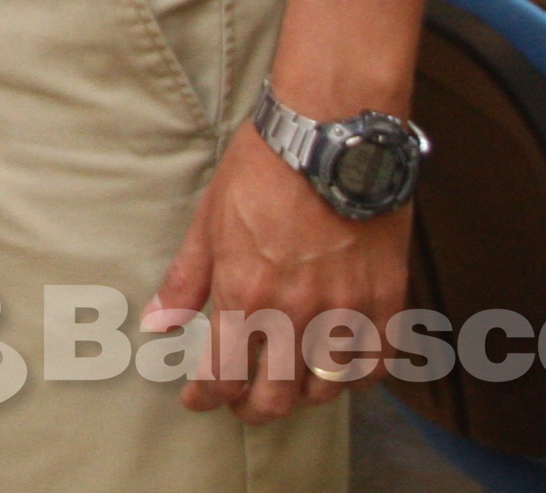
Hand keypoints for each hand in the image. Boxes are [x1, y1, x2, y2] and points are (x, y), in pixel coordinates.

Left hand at [146, 125, 408, 420]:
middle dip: (253, 408)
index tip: (200, 400)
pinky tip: (341, 369)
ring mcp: (347, 310)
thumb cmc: (264, 170)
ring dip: (304, 395)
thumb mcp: (209, 221)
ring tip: (289, 385)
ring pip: (327, 388)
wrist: (331, 136)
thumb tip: (158, 323)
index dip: (208, 397)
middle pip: (276, 396)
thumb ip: (185, 280)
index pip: (223, 374)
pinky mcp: (387, 300)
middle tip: (242, 405)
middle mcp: (296, 314)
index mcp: (245, 295)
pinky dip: (358, 377)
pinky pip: (377, 364)